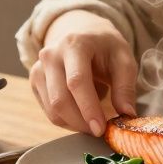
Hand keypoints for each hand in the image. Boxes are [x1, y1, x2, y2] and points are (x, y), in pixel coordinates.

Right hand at [30, 10, 137, 135]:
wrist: (81, 32)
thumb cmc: (104, 47)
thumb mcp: (123, 59)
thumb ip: (125, 86)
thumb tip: (126, 114)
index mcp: (74, 44)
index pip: (76, 82)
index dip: (88, 108)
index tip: (100, 129)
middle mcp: (51, 55)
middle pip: (60, 99)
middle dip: (81, 122)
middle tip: (100, 131)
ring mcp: (39, 68)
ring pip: (52, 109)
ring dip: (74, 124)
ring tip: (93, 122)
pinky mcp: (35, 81)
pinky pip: (49, 111)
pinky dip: (66, 120)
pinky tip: (81, 115)